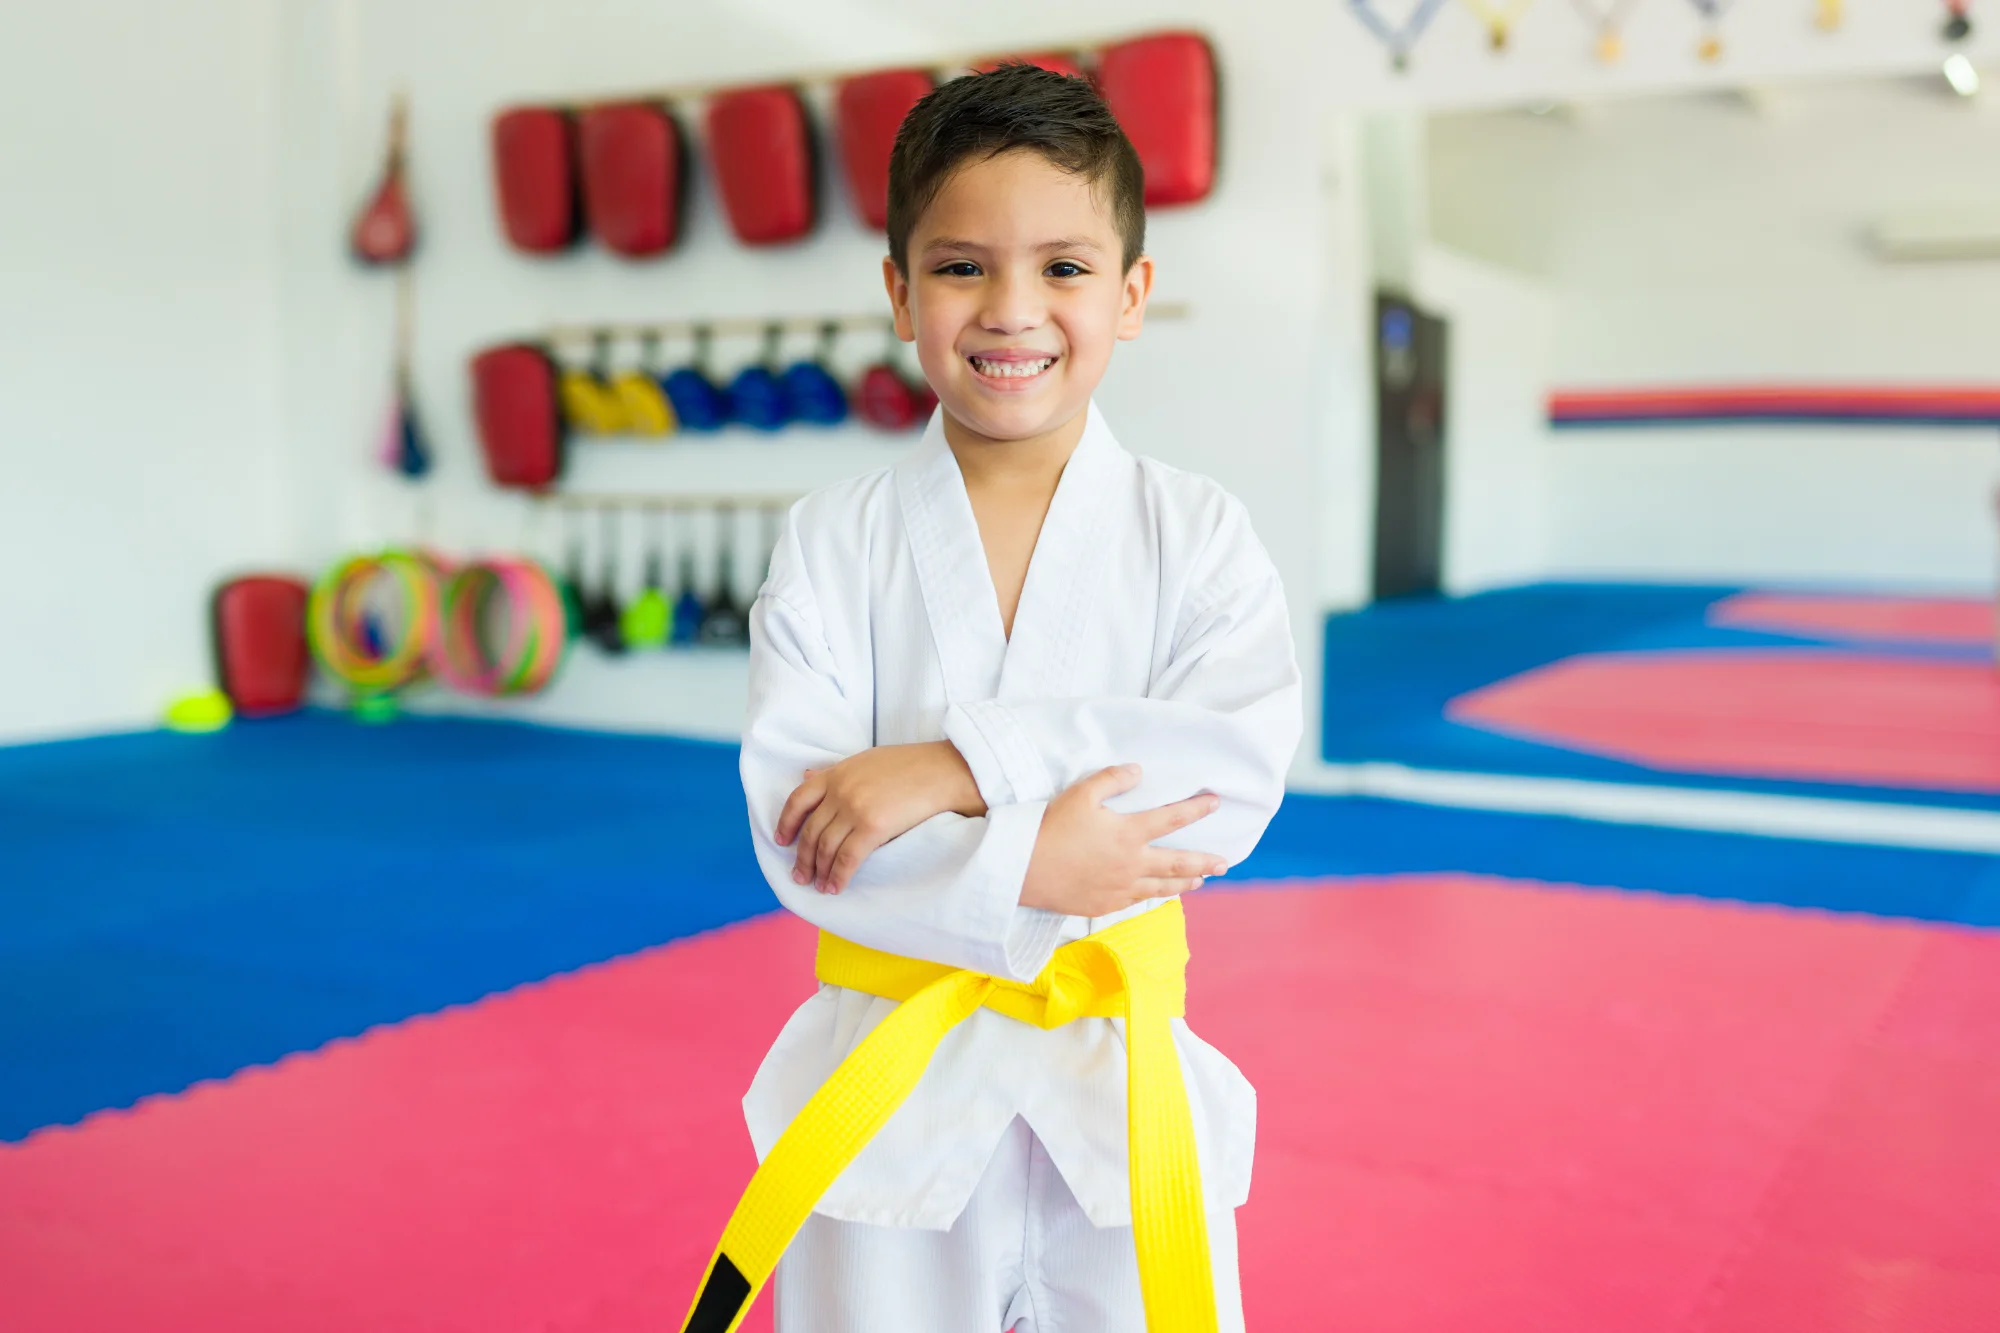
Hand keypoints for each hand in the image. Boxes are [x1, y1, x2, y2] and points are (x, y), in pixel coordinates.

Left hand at [777, 741, 986, 893]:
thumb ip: (836, 772)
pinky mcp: (873, 827)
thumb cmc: (912, 765)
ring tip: (819, 885)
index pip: (798, 799)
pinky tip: (835, 888)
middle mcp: (841, 790)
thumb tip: (806, 775)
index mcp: (837, 772)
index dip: (786, 822)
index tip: (782, 840)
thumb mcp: (866, 760)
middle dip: (802, 857)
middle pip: (811, 830)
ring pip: (826, 848)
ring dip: (819, 871)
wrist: (944, 770)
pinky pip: (847, 858)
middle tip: (799, 875)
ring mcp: (855, 809)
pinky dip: (838, 876)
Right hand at [1019, 764, 1228, 917]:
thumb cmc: (1051, 828)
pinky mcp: (1105, 904)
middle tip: (1225, 861)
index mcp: (1128, 834)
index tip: (1215, 803)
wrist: (1025, 871)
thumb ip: (1112, 779)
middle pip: (1177, 862)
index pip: (1172, 819)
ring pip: (1162, 887)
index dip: (1196, 809)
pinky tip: (1159, 894)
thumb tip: (1139, 771)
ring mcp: (1120, 888)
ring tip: (1201, 880)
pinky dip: (1155, 895)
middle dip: (1204, 861)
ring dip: (1185, 882)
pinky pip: (1138, 900)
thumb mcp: (1080, 793)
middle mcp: (1131, 864)